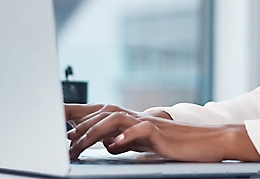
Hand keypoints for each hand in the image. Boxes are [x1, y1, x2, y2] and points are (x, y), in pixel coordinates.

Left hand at [65, 104, 259, 162]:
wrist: (206, 142)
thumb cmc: (175, 145)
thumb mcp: (144, 143)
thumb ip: (125, 140)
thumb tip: (106, 143)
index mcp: (130, 120)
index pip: (98, 112)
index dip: (75, 113)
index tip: (54, 119)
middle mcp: (135, 116)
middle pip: (100, 114)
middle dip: (77, 126)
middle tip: (60, 142)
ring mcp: (147, 122)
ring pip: (114, 120)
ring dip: (93, 133)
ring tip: (78, 147)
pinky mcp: (159, 132)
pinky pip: (139, 130)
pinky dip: (124, 137)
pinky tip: (113, 146)